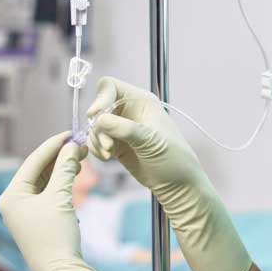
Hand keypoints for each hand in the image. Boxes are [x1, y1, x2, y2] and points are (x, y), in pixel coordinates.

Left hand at [0, 132, 84, 270]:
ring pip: (44, 181)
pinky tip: (74, 175)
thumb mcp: (61, 198)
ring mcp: (24, 212)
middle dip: (59, 157)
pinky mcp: (37, 219)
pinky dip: (61, 183)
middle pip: (37, 170)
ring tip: (80, 158)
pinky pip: (48, 194)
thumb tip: (72, 148)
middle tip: (79, 145)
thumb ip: (65, 170)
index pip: (32, 161)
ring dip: (62, 170)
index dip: (53, 146)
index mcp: (11, 195)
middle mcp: (14, 202)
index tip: (71, 134)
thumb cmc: (55, 236)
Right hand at [86, 77, 209, 201]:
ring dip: (97, 140)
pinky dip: (96, 149)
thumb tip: (99, 119)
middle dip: (98, 127)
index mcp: (141, 100)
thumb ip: (125, 128)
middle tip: (109, 145)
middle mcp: (129, 110)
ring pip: (95, 126)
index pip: (110, 86)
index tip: (95, 115)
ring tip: (110, 154)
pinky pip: (96, 140)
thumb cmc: (173, 158)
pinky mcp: (116, 143)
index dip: (100, 98)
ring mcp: (121, 127)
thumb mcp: (151, 141)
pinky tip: (108, 158)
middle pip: (98, 107)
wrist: (176, 184)